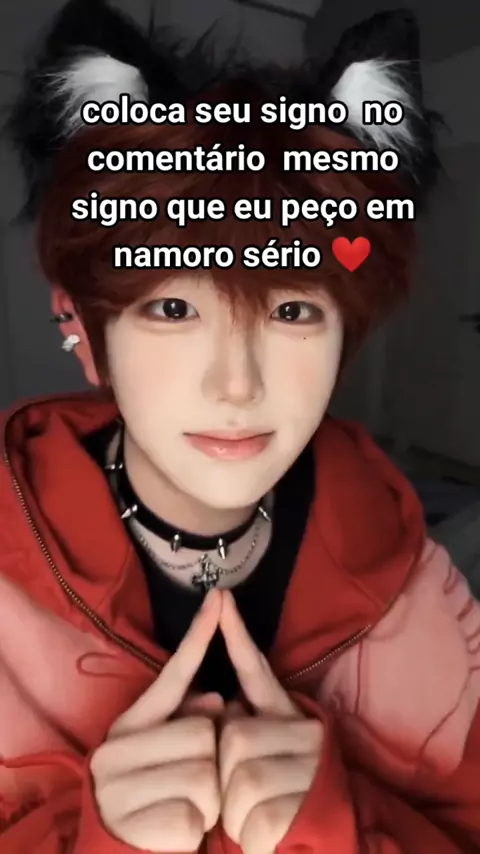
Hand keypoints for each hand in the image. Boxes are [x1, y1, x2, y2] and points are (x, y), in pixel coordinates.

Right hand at [90, 589, 223, 852]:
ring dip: (208, 799)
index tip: (220, 598)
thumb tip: (213, 700)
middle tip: (185, 784)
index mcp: (128, 726)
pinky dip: (197, 829)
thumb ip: (188, 721)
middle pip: (202, 733)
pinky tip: (176, 833)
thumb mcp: (167, 755)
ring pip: (205, 775)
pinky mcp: (141, 829)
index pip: (172, 675)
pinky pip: (197, 816)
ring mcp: (122, 791)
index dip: (199, 636)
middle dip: (209, 761)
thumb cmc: (153, 798)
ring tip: (181, 808)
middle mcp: (115, 751)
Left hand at [219, 590, 322, 853]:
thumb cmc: (286, 798)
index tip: (222, 599)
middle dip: (225, 775)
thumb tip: (218, 703)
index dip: (238, 637)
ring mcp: (311, 771)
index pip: (258, 672)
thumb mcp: (264, 756)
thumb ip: (244, 726)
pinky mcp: (309, 811)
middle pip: (236, 739)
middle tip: (245, 795)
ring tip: (257, 818)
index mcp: (290, 716)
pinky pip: (254, 821)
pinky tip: (267, 837)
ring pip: (243, 781)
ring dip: (235, 811)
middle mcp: (308, 734)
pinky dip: (250, 837)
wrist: (328, 843)